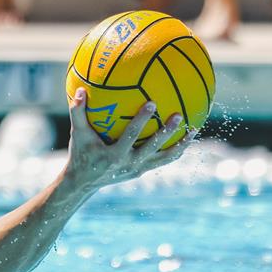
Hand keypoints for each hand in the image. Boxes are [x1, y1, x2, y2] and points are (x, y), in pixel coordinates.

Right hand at [62, 88, 190, 192]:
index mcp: (114, 155)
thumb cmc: (81, 152)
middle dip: (166, 132)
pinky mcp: (143, 171)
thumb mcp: (78, 134)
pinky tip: (186, 138)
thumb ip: (77, 112)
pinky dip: (176, 150)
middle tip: (178, 115)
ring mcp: (138, 169)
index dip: (142, 120)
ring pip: (164, 158)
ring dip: (180, 144)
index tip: (152, 103)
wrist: (84, 181)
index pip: (131, 135)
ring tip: (193, 130)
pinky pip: (163, 160)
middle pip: (152, 147)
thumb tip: (80, 90)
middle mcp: (129, 163)